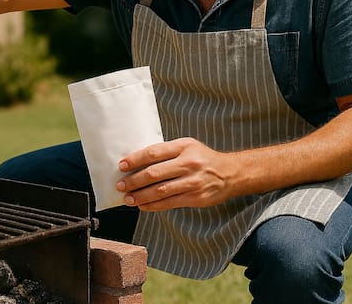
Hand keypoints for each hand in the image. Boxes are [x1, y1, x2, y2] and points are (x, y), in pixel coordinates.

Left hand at [116, 137, 237, 210]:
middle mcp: (188, 163)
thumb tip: (137, 162)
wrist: (230, 174)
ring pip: (160, 191)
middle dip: (134, 181)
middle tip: (120, 185)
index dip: (135, 159)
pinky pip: (169, 203)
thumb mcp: (187, 146)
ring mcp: (192, 182)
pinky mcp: (195, 197)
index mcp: (184, 147)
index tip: (122, 165)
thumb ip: (166, 152)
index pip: (154, 152)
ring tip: (128, 198)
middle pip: (154, 173)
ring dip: (140, 196)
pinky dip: (153, 205)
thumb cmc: (203, 158)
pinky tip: (143, 206)